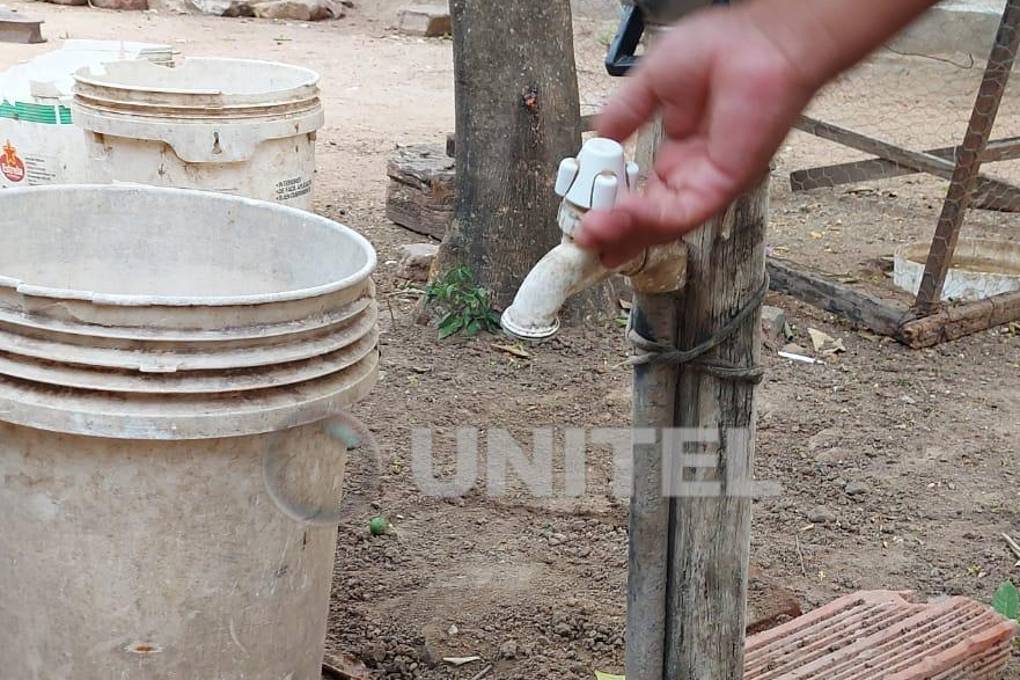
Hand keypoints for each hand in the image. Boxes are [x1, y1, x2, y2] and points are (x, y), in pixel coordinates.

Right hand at [576, 5, 816, 267]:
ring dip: (623, 231)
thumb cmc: (722, 49)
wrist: (758, 43)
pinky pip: (680, 213)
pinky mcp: (722, 185)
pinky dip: (646, 220)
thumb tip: (598, 135)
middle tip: (581, 239)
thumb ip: (624, 114)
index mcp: (677, 152)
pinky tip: (617, 217)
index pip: (639, 194)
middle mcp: (691, 172)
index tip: (583, 214)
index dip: (611, 208)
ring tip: (590, 233)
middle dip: (613, 232)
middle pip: (647, 219)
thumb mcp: (652, 82)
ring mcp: (706, 181)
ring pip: (660, 223)